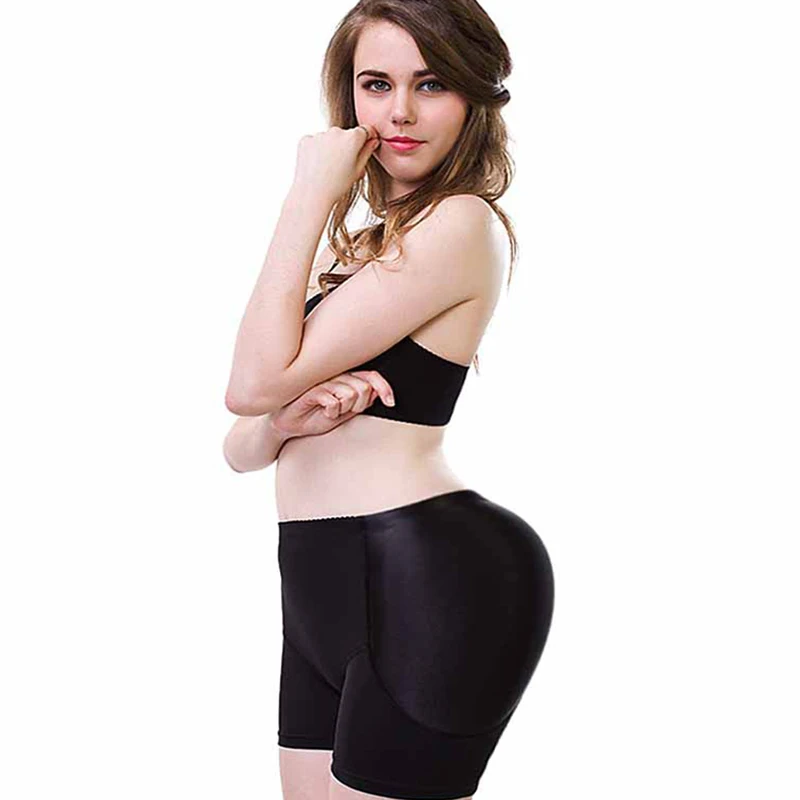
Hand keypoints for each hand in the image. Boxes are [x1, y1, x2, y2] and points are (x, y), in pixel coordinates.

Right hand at [270, 369, 394, 438]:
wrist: (288, 424)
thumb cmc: (315, 415)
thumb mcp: (345, 413)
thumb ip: (361, 403)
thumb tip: (378, 394)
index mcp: (346, 378)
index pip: (372, 377)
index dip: (384, 388)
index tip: (391, 402)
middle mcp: (336, 375)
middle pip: (364, 388)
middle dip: (359, 406)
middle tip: (345, 411)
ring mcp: (324, 380)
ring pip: (350, 393)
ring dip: (343, 409)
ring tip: (331, 411)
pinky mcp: (311, 389)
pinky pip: (333, 401)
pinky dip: (331, 411)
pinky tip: (322, 411)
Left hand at [292, 124, 380, 204]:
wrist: (312, 195)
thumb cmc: (336, 186)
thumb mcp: (358, 170)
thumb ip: (367, 151)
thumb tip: (372, 140)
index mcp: (353, 138)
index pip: (366, 130)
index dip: (368, 137)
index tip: (368, 143)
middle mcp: (336, 131)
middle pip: (346, 134)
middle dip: (347, 145)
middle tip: (344, 165)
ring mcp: (320, 135)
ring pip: (330, 138)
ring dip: (332, 148)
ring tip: (329, 168)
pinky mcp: (306, 140)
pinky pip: (316, 142)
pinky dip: (317, 150)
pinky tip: (318, 165)